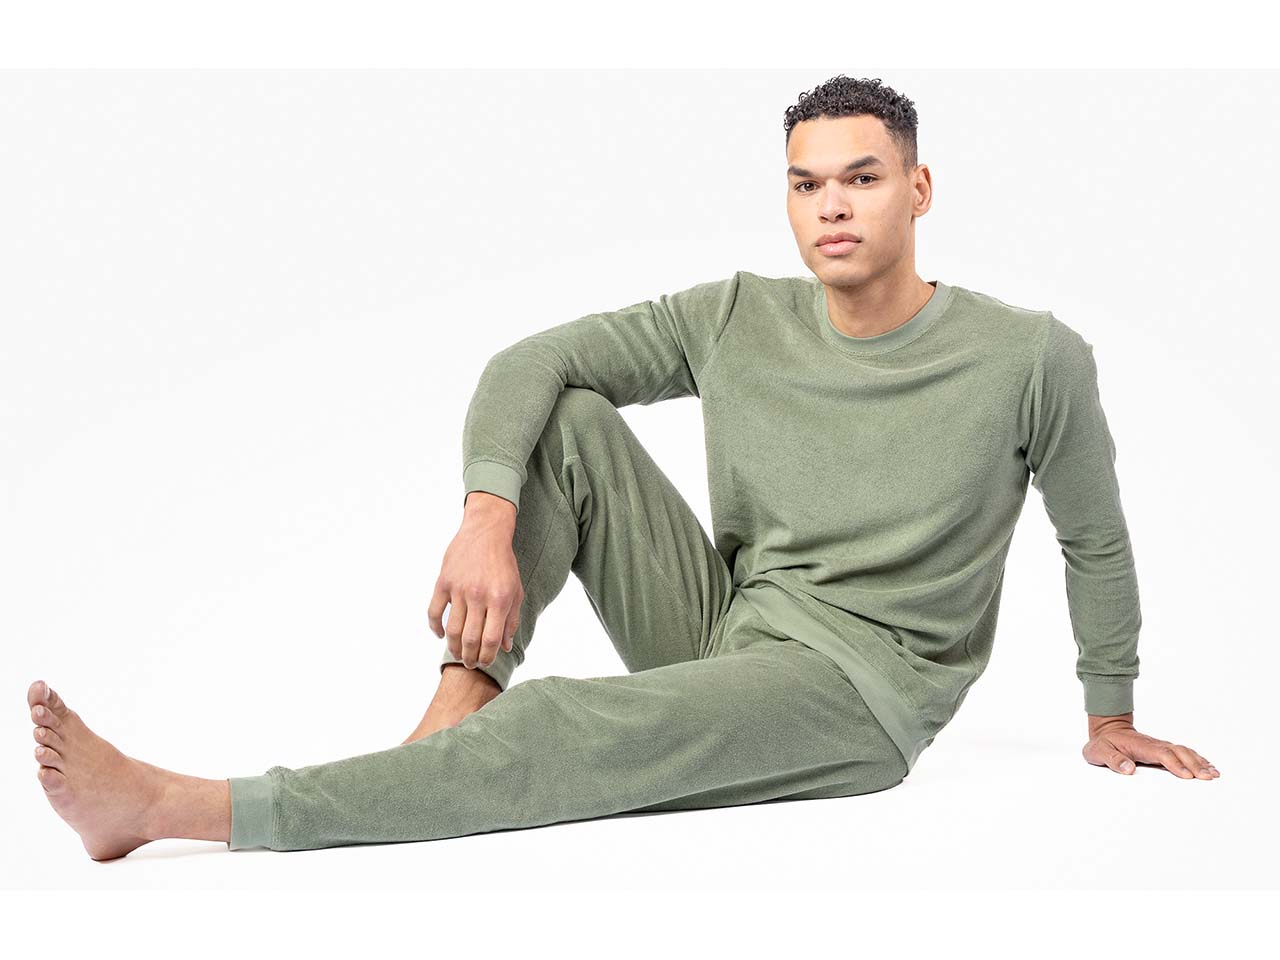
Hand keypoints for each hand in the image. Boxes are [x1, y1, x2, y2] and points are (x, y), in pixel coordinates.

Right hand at [428, 492, 521, 669]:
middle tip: (470, 664)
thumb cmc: (504, 563)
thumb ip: (512, 620)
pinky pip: (433, 612)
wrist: (485, 532)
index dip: (488, 657)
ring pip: (452, 629)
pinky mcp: (443, 582)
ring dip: (453, 648)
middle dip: (470, 658)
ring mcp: (459, 589)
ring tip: (457, 655)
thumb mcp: (516, 590)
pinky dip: (435, 628)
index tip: (486, 663)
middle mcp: (479, 596)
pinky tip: (440, 635)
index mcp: (500, 599)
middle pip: (470, 639)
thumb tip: (505, 647)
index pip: (492, 640)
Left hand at [1083, 714, 1219, 778]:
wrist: (1107, 730)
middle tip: (1209, 778)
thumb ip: (1113, 759)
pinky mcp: (1164, 750)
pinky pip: (1184, 753)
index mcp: (1140, 746)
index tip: (1187, 776)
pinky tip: (1209, 768)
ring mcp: (1161, 746)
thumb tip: (1128, 769)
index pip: (1161, 754)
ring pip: (1185, 752)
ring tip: (1215, 775)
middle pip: (1179, 752)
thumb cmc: (1103, 743)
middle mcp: (1155, 745)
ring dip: (1200, 762)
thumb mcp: (1099, 751)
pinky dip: (1198, 760)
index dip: (1174, 764)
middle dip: (1194, 765)